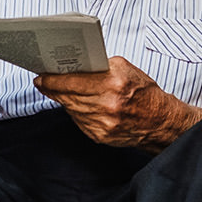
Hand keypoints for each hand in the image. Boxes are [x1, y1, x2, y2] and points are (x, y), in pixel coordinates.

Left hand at [34, 56, 201, 150]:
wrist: (160, 122)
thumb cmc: (144, 92)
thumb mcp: (126, 69)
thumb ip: (101, 66)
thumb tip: (77, 65)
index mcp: (114, 84)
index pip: (73, 81)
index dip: (53, 79)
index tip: (41, 76)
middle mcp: (108, 105)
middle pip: (68, 96)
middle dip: (53, 88)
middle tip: (43, 82)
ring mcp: (103, 123)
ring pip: (71, 109)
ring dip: (62, 99)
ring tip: (55, 90)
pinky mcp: (100, 136)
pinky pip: (79, 120)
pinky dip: (75, 111)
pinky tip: (73, 104)